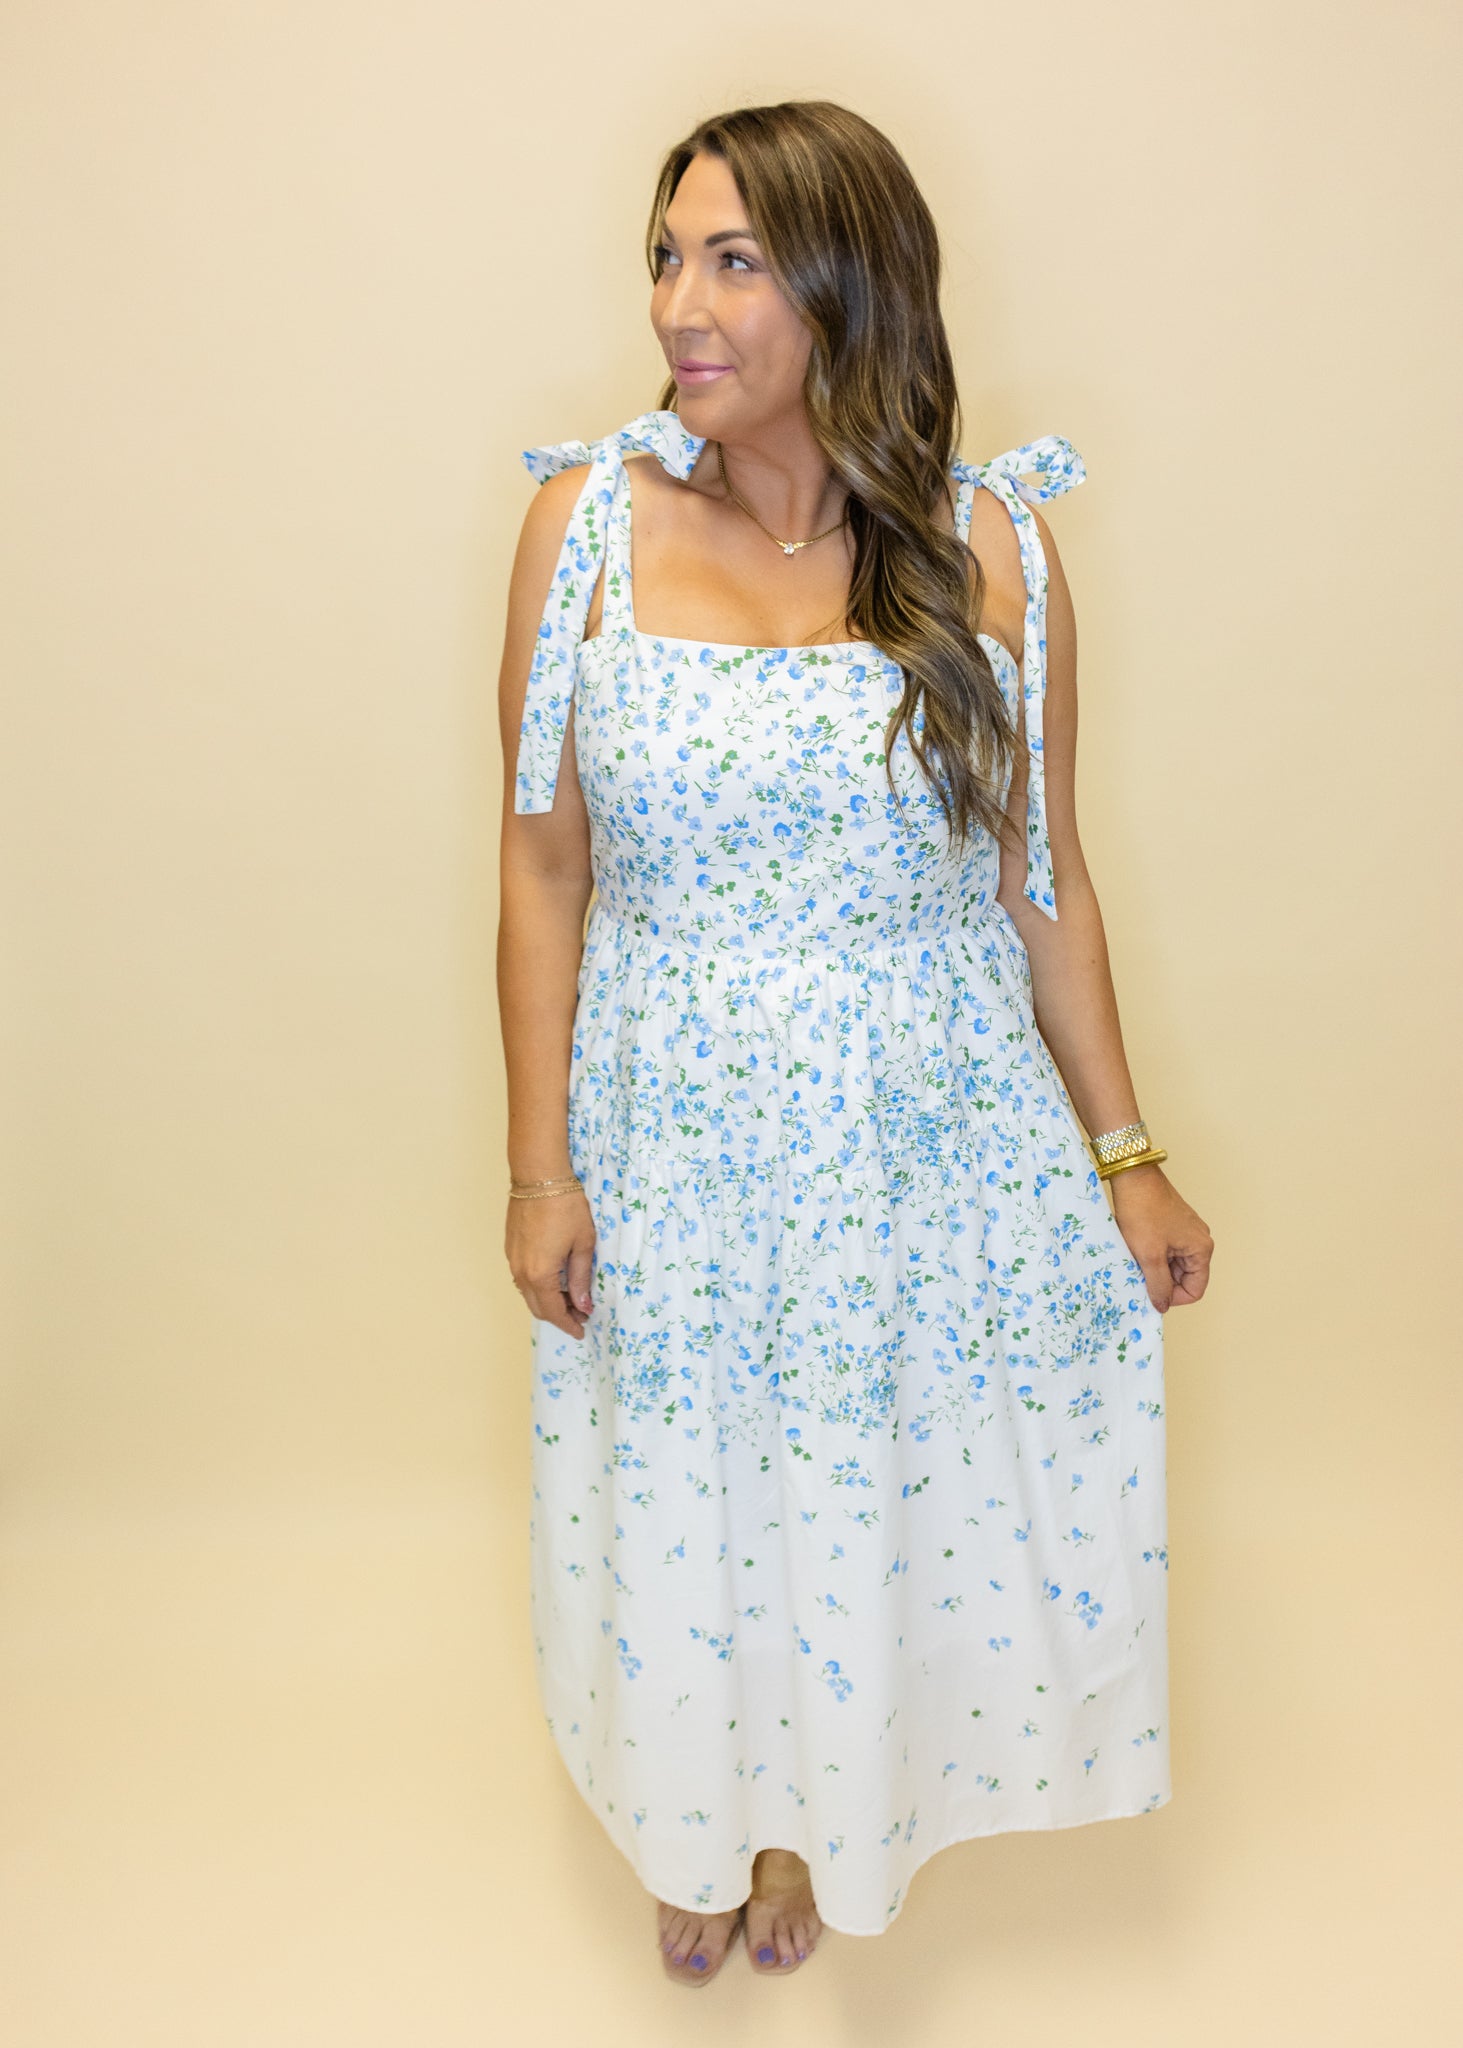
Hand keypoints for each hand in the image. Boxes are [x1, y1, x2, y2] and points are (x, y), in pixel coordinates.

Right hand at [505, 1187, 596, 1338]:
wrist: (538, 1177)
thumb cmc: (566, 1207)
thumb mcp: (583, 1244)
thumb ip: (581, 1278)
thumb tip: (583, 1305)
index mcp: (540, 1275)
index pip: (554, 1311)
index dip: (569, 1324)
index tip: (582, 1331)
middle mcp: (521, 1272)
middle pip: (538, 1307)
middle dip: (560, 1316)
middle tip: (581, 1314)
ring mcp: (512, 1260)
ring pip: (528, 1294)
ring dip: (548, 1301)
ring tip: (571, 1297)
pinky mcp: (510, 1249)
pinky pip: (523, 1278)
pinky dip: (538, 1287)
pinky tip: (554, 1279)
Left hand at [1108, 1164, 1212, 1313]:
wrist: (1133, 1177)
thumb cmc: (1143, 1212)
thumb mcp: (1149, 1255)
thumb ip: (1158, 1285)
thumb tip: (1163, 1306)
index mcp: (1201, 1249)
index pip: (1195, 1290)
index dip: (1173, 1297)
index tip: (1151, 1293)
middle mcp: (1200, 1240)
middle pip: (1184, 1277)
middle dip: (1161, 1281)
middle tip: (1139, 1275)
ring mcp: (1187, 1231)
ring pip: (1173, 1264)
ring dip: (1155, 1267)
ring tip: (1136, 1259)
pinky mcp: (1173, 1224)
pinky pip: (1166, 1250)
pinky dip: (1152, 1254)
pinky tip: (1136, 1248)